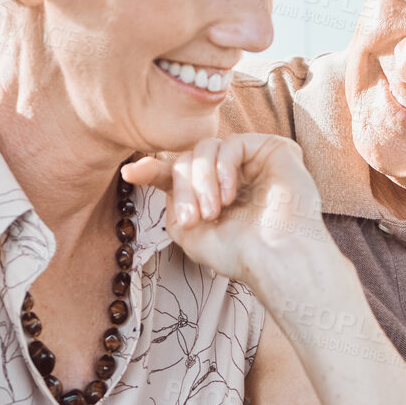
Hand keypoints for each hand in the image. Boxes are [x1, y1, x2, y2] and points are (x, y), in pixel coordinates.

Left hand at [122, 134, 331, 288]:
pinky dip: (221, 169)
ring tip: (211, 212)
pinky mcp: (272, 149)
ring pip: (206, 149)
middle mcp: (233, 174)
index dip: (153, 170)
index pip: (180, 172)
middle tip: (193, 219)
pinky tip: (229, 195)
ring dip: (200, 181)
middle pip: (189, 159)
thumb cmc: (239, 254)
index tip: (130, 173)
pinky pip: (231, 144)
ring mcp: (253, 160)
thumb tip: (154, 170)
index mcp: (215, 192)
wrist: (276, 260)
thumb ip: (172, 200)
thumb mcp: (189, 232)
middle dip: (184, 188)